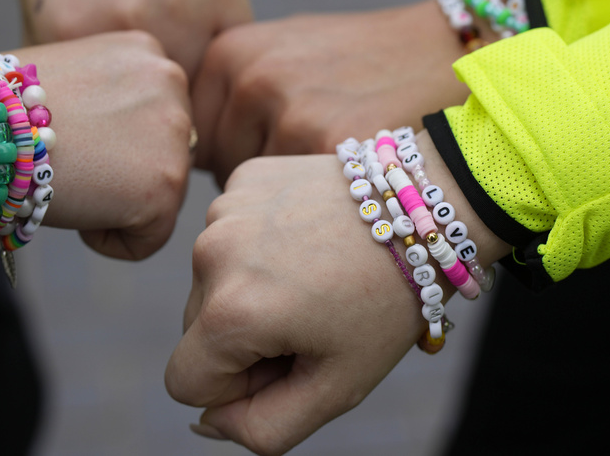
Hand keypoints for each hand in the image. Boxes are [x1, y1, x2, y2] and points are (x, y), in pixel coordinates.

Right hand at [11, 31, 192, 259]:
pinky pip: (148, 239)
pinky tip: (75, 207)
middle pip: (163, 153)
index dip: (108, 141)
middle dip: (119, 171)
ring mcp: (175, 133)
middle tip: (70, 164)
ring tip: (69, 180)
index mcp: (148, 52)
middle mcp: (172, 81)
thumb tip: (122, 130)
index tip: (69, 138)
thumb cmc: (4, 107)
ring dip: (113, 204)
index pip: (152, 117)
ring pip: (159, 196)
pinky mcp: (167, 186)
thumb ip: (112, 94)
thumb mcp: (72, 74)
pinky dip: (108, 240)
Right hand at [166, 132, 509, 454]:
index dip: (237, 388)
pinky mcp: (243, 179)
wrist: (425, 214)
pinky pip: (230, 233)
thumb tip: (206, 420)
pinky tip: (309, 239)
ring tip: (314, 276)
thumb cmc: (385, 305)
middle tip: (312, 318)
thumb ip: (262, 429)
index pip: (184, 381)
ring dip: (250, 289)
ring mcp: (225, 208)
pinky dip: (262, 244)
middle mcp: (211, 253)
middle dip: (244, 337)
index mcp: (230, 312)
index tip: (292, 361)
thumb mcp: (335, 388)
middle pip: (196, 328)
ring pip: (212, 280)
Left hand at [192, 0, 470, 184]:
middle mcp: (251, 76)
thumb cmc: (365, 65)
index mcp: (229, 52)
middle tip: (314, 160)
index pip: (197, 141)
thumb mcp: (285, 52)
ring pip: (256, 195)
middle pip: (220, 171)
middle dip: (259, 182)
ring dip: (286, 201)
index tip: (285, 143)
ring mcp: (289, 110)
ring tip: (335, 169)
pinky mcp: (329, 146)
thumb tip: (187, 149)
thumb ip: (231, 93)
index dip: (238, 156)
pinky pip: (295, 207)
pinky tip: (353, 182)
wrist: (451, 55)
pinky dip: (318, 209)